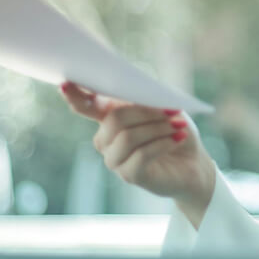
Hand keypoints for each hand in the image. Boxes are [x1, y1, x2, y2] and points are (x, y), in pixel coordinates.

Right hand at [60, 81, 215, 225]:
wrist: (193, 164)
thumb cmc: (175, 131)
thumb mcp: (165, 109)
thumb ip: (146, 99)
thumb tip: (137, 91)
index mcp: (110, 118)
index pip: (86, 106)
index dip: (75, 95)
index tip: (65, 84)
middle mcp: (106, 139)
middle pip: (114, 119)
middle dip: (147, 113)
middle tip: (174, 111)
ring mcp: (114, 159)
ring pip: (128, 137)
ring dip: (158, 129)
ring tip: (179, 126)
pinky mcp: (129, 175)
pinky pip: (141, 155)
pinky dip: (163, 143)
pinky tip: (178, 139)